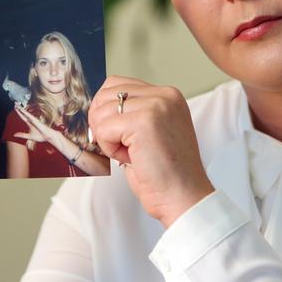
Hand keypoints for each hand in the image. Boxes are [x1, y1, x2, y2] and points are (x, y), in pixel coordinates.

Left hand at [13, 105, 61, 147]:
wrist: (48, 137)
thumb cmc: (41, 136)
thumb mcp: (29, 136)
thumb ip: (22, 135)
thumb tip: (14, 135)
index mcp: (30, 124)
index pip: (23, 117)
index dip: (19, 113)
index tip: (15, 109)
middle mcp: (31, 120)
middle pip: (24, 114)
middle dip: (19, 109)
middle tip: (15, 105)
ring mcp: (33, 120)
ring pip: (26, 113)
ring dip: (21, 109)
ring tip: (16, 105)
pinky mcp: (35, 120)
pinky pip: (29, 116)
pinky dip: (25, 112)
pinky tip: (22, 110)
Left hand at [88, 76, 214, 227]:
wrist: (184, 197)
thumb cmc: (165, 173)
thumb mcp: (151, 131)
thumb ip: (132, 113)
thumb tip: (98, 108)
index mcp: (168, 95)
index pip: (117, 84)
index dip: (106, 110)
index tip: (117, 134)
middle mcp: (165, 95)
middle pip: (105, 94)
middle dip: (103, 123)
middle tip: (122, 146)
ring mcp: (156, 106)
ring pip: (102, 112)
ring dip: (108, 138)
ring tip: (131, 153)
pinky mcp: (145, 122)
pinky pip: (104, 129)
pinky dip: (109, 149)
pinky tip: (130, 158)